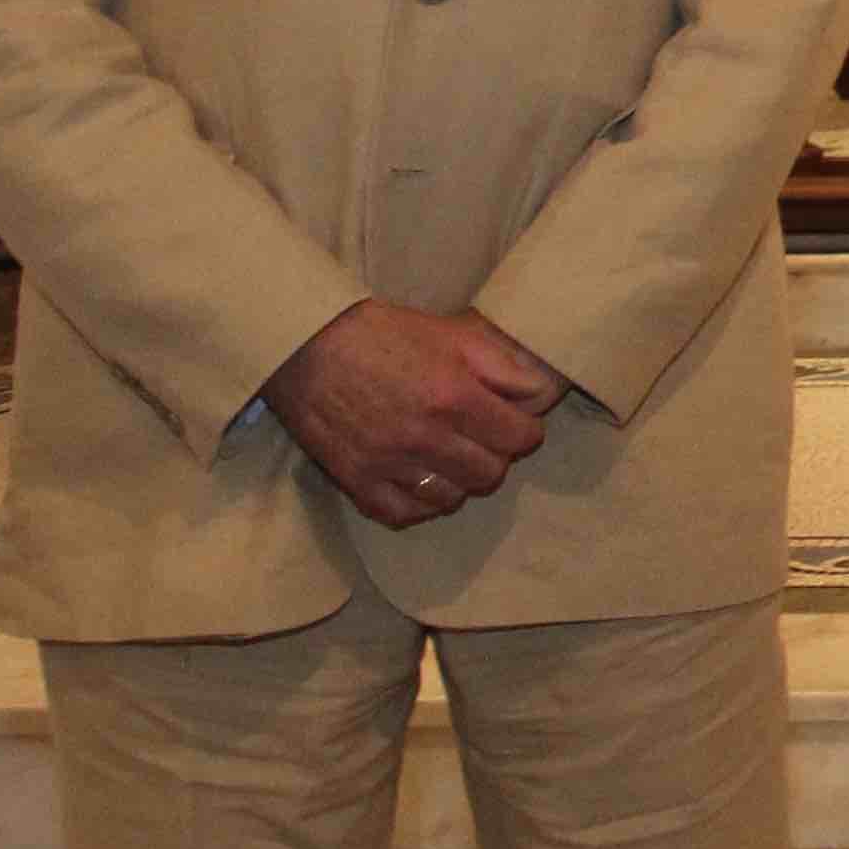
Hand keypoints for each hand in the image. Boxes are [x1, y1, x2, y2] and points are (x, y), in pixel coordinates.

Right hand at [265, 301, 567, 528]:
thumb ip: (504, 367)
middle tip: (477, 438)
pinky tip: (418, 480)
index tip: (511, 422)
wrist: (305, 343)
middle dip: (493, 456)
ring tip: (446, 456)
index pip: (520, 439)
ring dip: (457, 480)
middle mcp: (424, 436)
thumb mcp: (453, 334)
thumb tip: (542, 395)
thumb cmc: (383, 334)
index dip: (522, 430)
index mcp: (454, 396)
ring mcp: (388, 462)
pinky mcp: (355, 479)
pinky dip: (418, 503)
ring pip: (451, 498)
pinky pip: (403, 514)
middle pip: (489, 474)